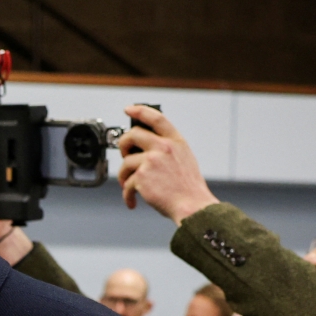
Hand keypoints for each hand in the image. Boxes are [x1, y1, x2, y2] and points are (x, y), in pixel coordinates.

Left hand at [117, 105, 219, 224]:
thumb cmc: (187, 188)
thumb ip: (167, 150)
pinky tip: (132, 201)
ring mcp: (152, 161)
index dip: (140, 110)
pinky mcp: (142, 176)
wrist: (193, 206)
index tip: (129, 109)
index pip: (156, 118)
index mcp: (176, 142)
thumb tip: (143, 148)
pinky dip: (127, 195)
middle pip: (132, 135)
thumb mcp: (184, 160)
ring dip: (124, 177)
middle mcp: (164, 147)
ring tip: (129, 186)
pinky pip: (127, 184)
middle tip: (125, 156)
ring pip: (126, 163)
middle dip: (123, 146)